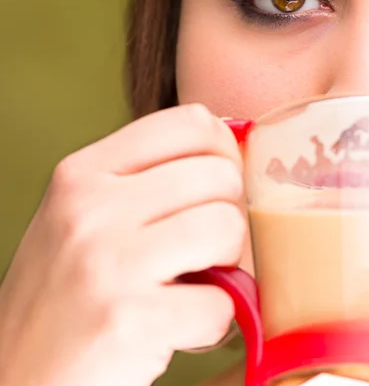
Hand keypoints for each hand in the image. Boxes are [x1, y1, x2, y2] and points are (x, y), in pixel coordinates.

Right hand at [0, 104, 244, 385]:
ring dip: (228, 265)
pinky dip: (213, 322)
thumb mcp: (82, 214)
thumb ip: (144, 179)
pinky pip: (221, 304)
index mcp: (84, 171)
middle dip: (228, 216)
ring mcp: (108, 261)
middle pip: (219, 175)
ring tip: (194, 282)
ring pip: (227, 228)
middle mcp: (92, 206)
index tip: (217, 186)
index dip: (223, 153)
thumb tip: (231, 152)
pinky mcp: (130, 319)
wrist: (14, 374)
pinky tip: (178, 326)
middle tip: (205, 248)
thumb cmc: (64, 289)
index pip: (191, 122)